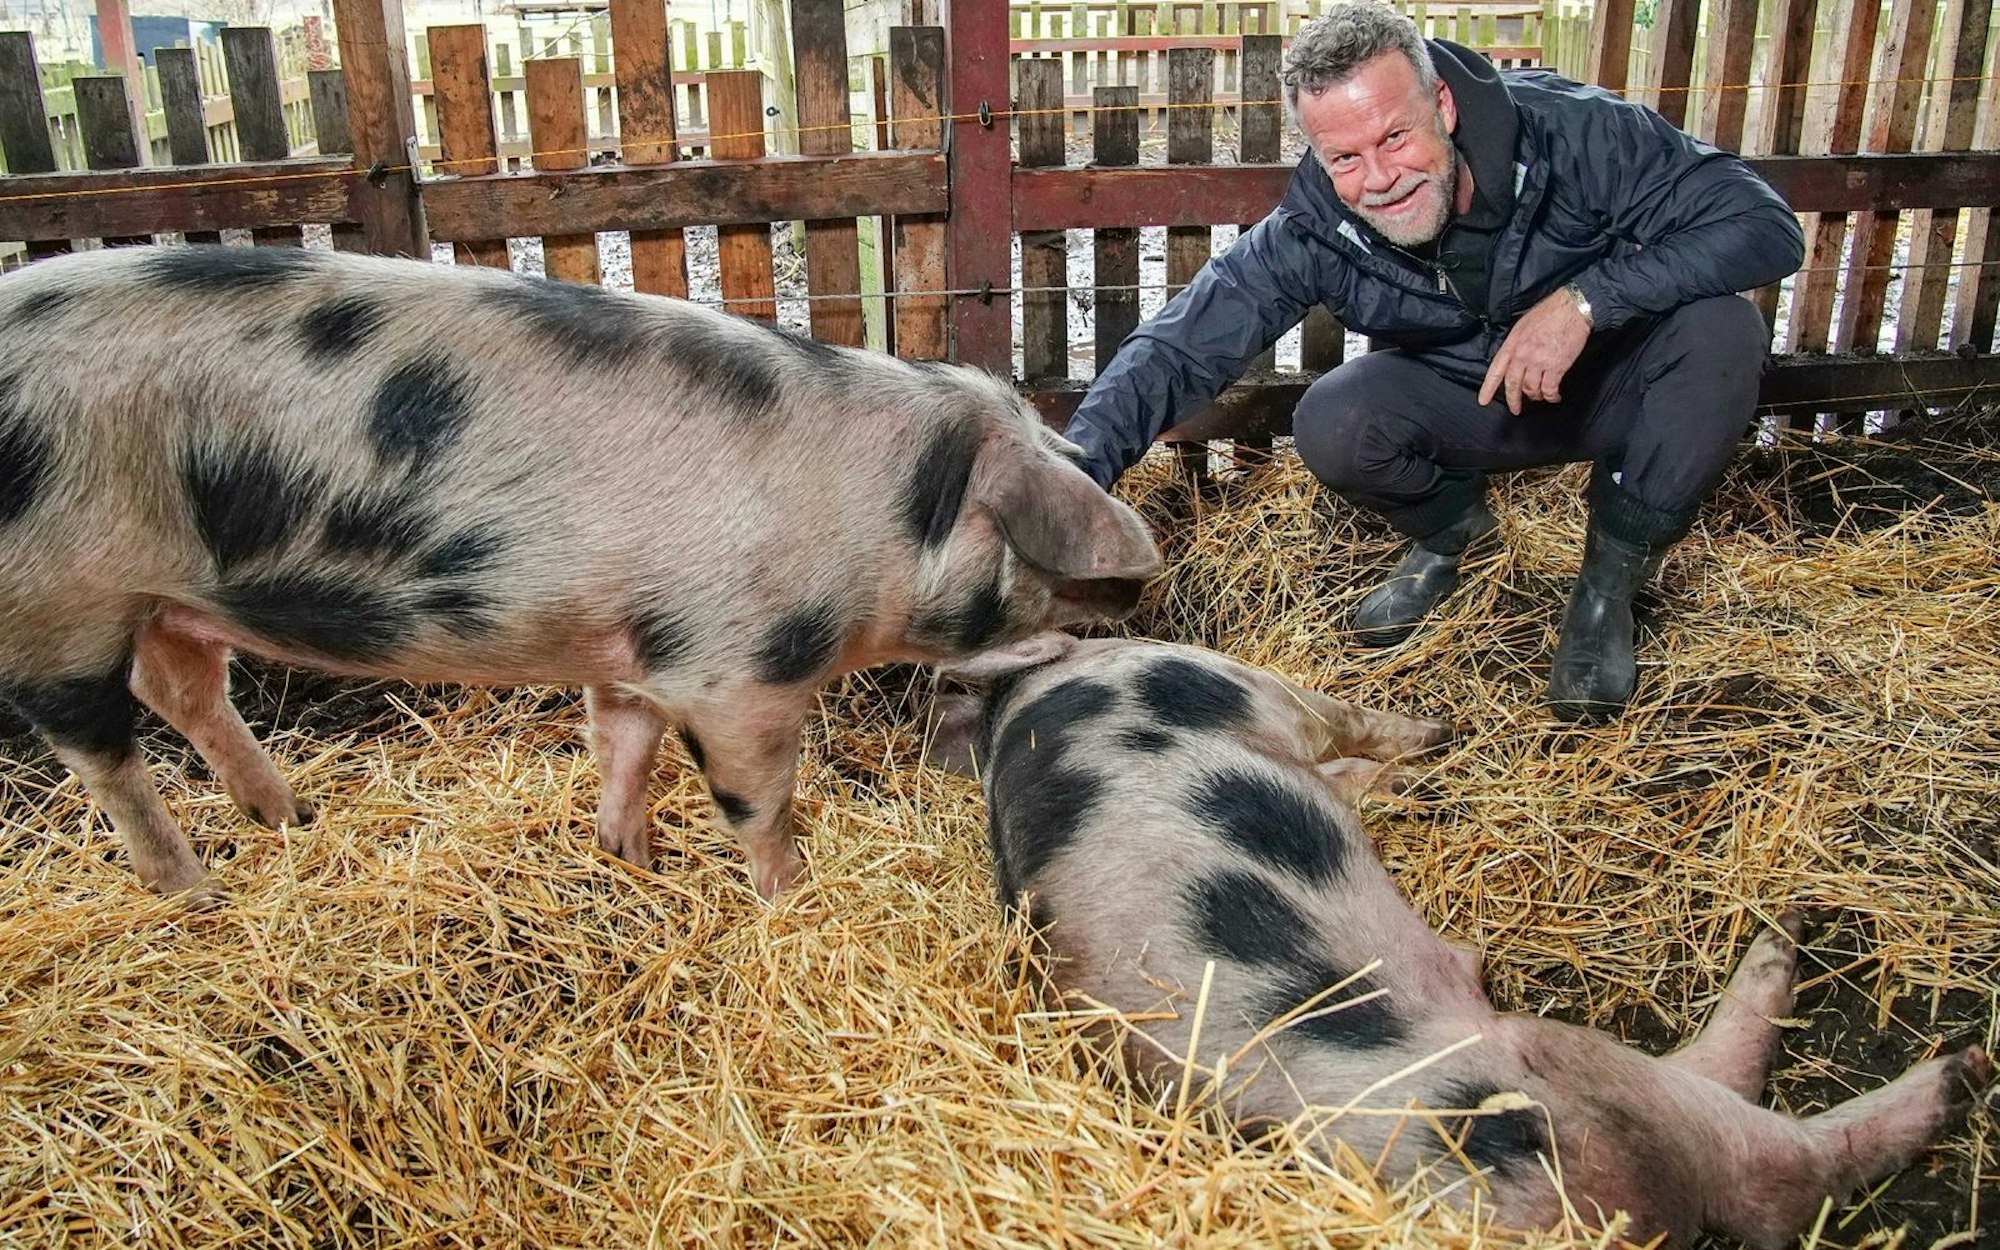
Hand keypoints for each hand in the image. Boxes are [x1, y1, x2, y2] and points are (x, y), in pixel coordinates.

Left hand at [1478, 286, 1592, 413]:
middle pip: (1512, 384)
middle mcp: (1522, 355)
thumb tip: (1514, 358)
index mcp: (1512, 344)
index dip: (1488, 387)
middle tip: (1515, 409)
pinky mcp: (1556, 367)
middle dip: (1513, 399)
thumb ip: (1516, 343)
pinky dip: (1552, 396)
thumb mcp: (1523, 325)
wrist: (1572, 309)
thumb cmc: (1550, 313)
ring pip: (1531, 388)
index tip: (1483, 401)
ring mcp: (1538, 362)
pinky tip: (1554, 396)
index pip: (1496, 370)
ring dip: (1536, 396)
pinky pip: (1549, 389)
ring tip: (1540, 396)